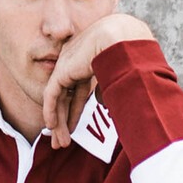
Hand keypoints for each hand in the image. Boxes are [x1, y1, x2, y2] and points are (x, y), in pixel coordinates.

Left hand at [41, 14, 154, 149]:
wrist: (124, 39)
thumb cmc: (131, 54)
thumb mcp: (118, 75)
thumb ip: (106, 87)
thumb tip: (101, 102)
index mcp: (89, 59)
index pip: (77, 88)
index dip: (75, 109)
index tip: (74, 128)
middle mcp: (75, 61)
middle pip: (66, 96)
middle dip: (65, 119)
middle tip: (63, 141)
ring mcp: (67, 64)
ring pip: (58, 98)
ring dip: (59, 122)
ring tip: (60, 143)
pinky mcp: (62, 71)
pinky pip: (51, 95)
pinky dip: (50, 111)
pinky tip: (51, 126)